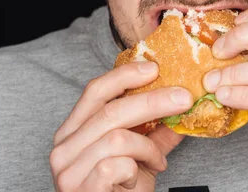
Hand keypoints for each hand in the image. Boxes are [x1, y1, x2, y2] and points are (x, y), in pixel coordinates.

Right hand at [50, 61, 192, 190]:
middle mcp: (64, 147)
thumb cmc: (121, 191)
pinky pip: (115, 166)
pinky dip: (136, 169)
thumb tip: (182, 102)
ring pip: (117, 138)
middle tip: (184, 98)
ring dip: (146, 147)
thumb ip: (156, 130)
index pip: (95, 91)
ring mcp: (69, 170)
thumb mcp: (140, 155)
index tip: (154, 67)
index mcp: (74, 131)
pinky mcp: (81, 189)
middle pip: (110, 110)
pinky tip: (140, 177)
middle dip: (153, 101)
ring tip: (157, 159)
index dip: (125, 75)